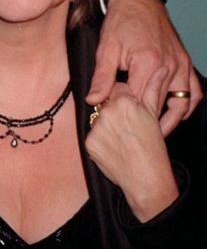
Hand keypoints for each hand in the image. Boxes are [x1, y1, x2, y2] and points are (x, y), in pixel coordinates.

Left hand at [86, 69, 178, 221]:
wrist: (145, 179)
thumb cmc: (152, 147)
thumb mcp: (152, 115)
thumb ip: (152, 88)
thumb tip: (160, 70)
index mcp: (125, 102)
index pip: (117, 88)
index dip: (124, 97)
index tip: (129, 108)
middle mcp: (108, 112)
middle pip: (105, 103)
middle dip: (114, 110)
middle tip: (126, 126)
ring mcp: (97, 127)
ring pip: (97, 118)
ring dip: (106, 125)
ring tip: (121, 139)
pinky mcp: (89, 142)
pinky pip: (91, 135)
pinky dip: (100, 140)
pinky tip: (112, 147)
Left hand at [87, 0, 201, 135]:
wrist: (138, 0)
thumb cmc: (121, 22)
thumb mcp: (106, 49)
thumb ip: (102, 78)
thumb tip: (94, 101)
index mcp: (148, 63)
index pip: (138, 102)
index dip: (127, 117)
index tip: (116, 127)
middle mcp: (168, 66)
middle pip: (159, 105)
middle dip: (146, 123)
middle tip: (134, 137)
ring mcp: (180, 64)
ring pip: (181, 104)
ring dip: (169, 121)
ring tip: (154, 135)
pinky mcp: (185, 62)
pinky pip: (194, 91)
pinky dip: (187, 106)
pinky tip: (176, 116)